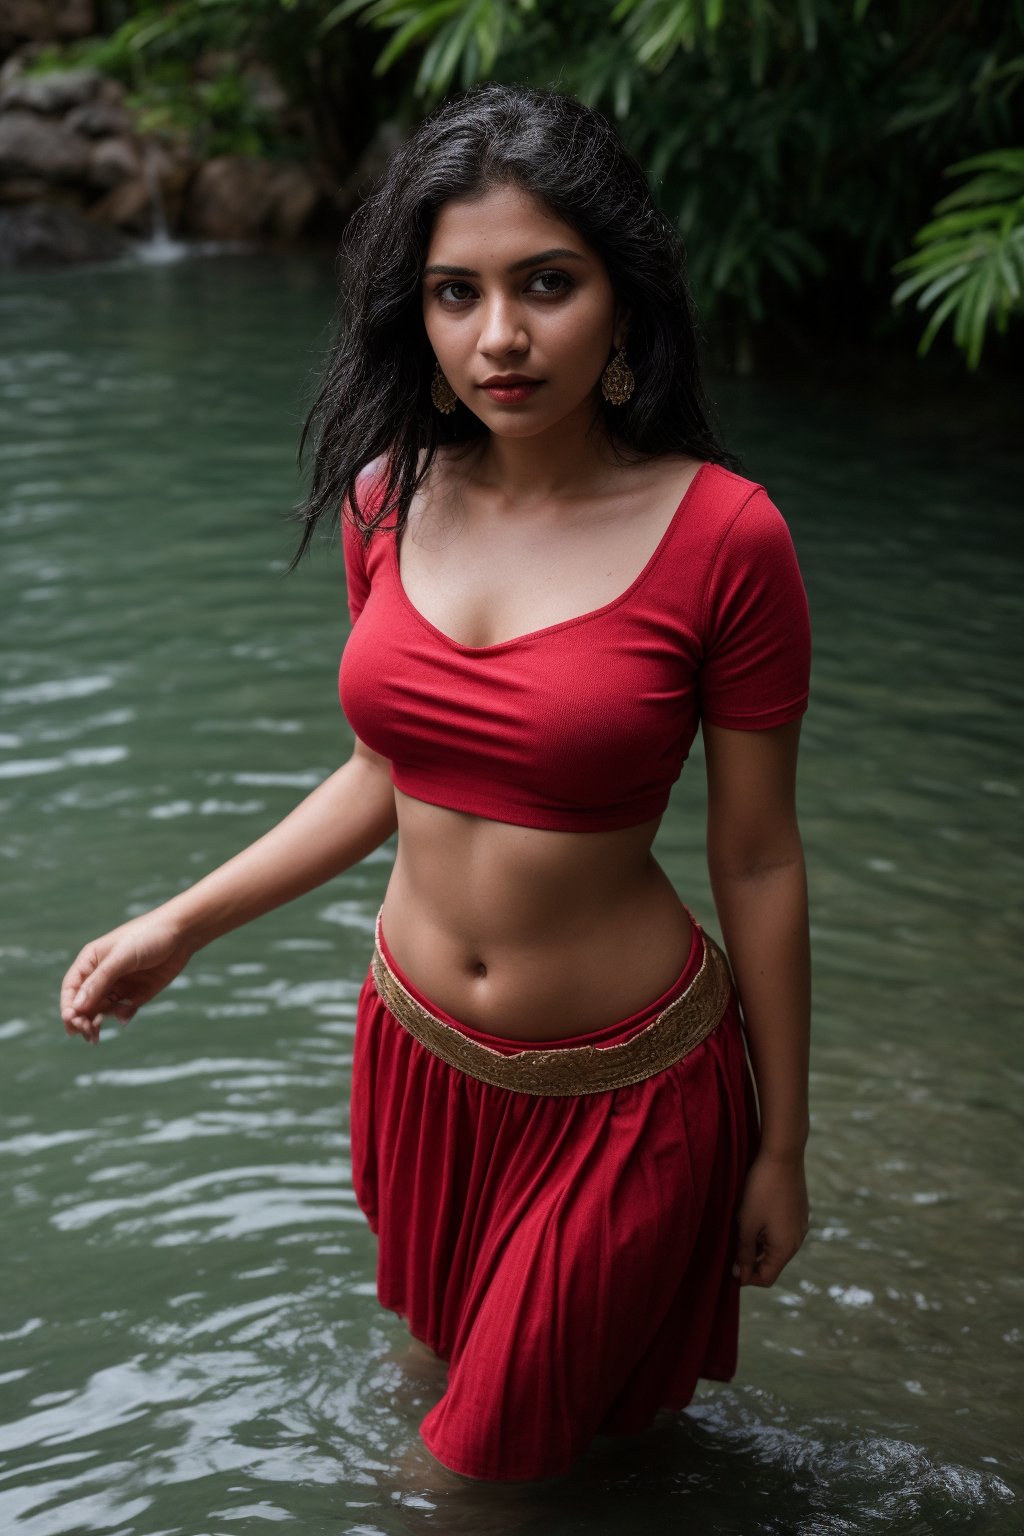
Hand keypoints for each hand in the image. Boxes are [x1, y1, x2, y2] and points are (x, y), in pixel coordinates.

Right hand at [60, 910, 196, 1044]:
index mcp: (91, 961)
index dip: (69, 1006)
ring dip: (99, 1021)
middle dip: (83, 1020)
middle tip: (89, 1033)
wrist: (182, 934)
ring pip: (102, 1010)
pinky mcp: (137, 993)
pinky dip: (122, 1016)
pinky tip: (126, 1015)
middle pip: (84, 1003)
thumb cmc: (147, 937)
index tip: (72, 1022)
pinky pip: (123, 1011)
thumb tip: (77, 1007)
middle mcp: (102, 974)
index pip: (71, 988)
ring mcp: (120, 985)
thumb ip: (99, 981)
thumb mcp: (121, 958)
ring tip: (100, 1032)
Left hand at [731, 1148, 809, 1287]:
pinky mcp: (798, 1212)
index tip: (728, 1267)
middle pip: (771, 1263)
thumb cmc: (761, 1190)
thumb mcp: (746, 1224)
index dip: (746, 1277)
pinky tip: (751, 1215)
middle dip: (750, 1260)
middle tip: (729, 1247)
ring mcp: (799, 1225)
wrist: (782, 1155)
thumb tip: (741, 1276)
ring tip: (738, 1227)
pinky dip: (765, 1231)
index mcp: (786, 1248)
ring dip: (757, 1244)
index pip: (766, 1278)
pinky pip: (780, 1231)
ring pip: (775, 1246)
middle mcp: (797, 1240)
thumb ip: (743, 1253)